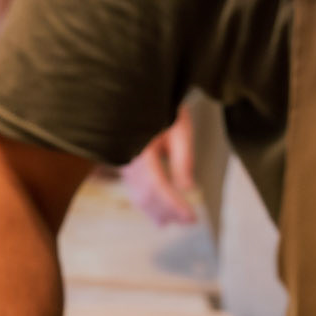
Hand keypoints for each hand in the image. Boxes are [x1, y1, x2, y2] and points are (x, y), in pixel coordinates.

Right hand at [121, 109, 197, 226]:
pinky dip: (149, 205)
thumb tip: (189, 188)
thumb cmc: (161, 107)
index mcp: (140, 146)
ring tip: (177, 222)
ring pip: (138, 195)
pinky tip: (160, 215)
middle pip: (146, 195)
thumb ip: (183, 158)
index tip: (192, 218)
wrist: (136, 94)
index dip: (174, 204)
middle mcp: (127, 157)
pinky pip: (135, 190)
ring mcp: (123, 162)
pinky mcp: (124, 164)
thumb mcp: (179, 128)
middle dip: (167, 211)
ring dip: (157, 211)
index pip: (158, 184)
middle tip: (190, 221)